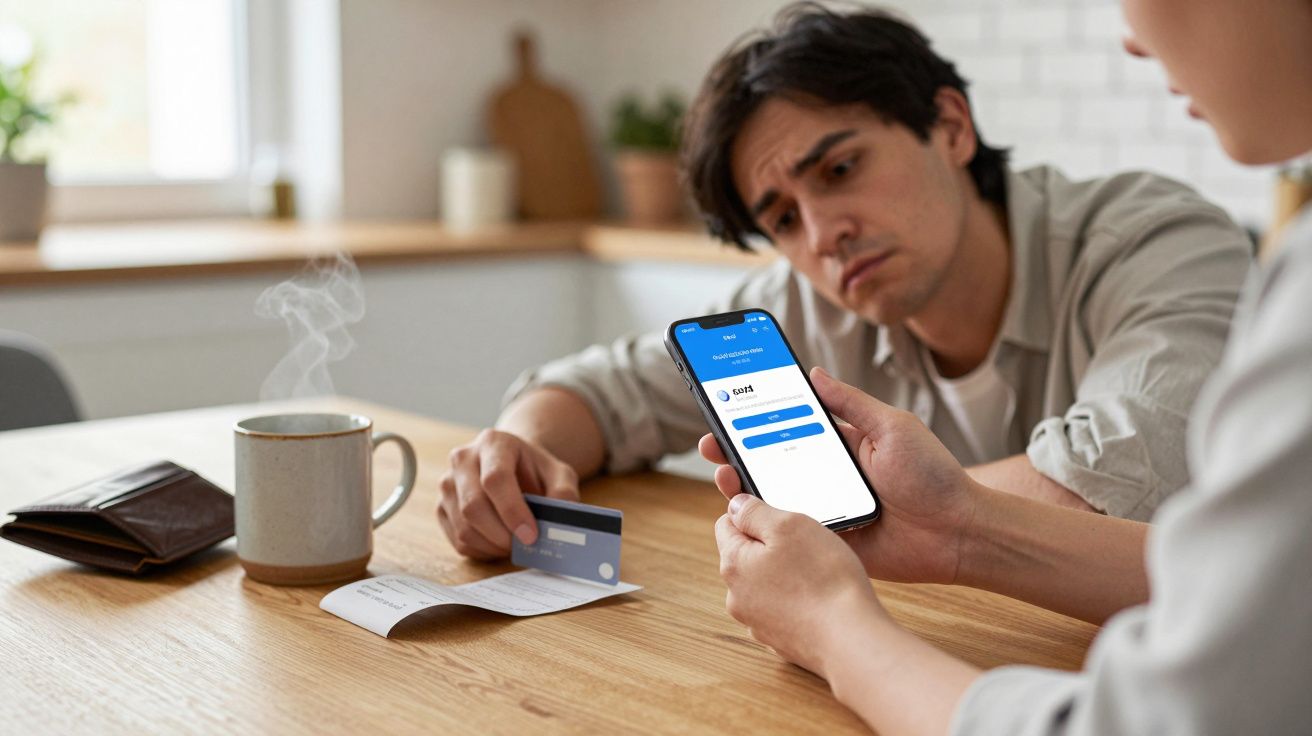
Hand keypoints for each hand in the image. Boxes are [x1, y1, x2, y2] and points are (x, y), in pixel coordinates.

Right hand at [437, 429, 579, 558]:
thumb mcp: (560, 474)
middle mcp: (463, 459)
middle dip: (502, 535)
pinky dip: (482, 550)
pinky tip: (499, 543)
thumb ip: (564, 493)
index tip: (531, 535)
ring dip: (493, 545)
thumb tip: (558, 519)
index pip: (495, 479)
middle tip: (525, 546)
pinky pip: (457, 539)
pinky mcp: (441, 507)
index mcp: (493, 443)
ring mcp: (447, 483)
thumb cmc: (535, 471)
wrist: (513, 467)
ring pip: (463, 527)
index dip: (512, 511)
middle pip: (473, 506)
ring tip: (515, 545)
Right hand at [700, 367, 980, 584]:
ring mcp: (825, 509)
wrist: (959, 533)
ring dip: (744, 486)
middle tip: (712, 443)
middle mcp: (827, 476)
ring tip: (725, 475)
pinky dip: (766, 524)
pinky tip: (747, 513)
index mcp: (841, 445)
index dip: (757, 418)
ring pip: (774, 497)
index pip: (788, 426)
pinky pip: (790, 534)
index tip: (727, 406)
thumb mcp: (893, 427)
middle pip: (770, 461)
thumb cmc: (934, 476)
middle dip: (736, 451)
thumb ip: (851, 404)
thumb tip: (813, 374)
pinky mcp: (828, 541)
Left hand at [716, 493, 888, 677]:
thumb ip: (754, 512)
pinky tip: (820, 600)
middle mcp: (736, 597)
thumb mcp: (789, 525)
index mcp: (733, 564)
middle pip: (746, 556)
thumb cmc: (823, 578)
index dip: (753, 514)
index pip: (726, 524)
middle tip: (806, 546)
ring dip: (784, 575)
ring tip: (817, 575)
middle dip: (771, 546)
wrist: (850, 639)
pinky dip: (796, 602)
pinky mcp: (779, 641)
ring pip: (765, 584)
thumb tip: (735, 506)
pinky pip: (782, 610)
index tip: (780, 518)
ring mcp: (757, 623)